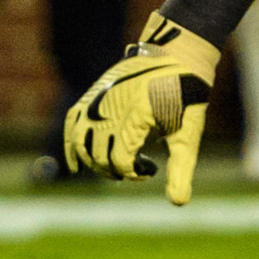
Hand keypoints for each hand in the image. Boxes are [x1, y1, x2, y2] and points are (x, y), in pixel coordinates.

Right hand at [63, 13, 218, 204]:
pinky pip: (72, 123)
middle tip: (134, 170)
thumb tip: (178, 203)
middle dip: (114, 170)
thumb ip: (181, 169)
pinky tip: (75, 163)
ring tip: (109, 168)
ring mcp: (97, 101)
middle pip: (98, 155)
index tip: (150, 170)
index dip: (133, 173)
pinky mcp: (92, 96)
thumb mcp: (188, 134)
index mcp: (134, 118)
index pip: (120, 160)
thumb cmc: (187, 95)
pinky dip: (71, 144)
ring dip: (92, 161)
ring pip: (81, 142)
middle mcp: (109, 110)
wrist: (175, 55)